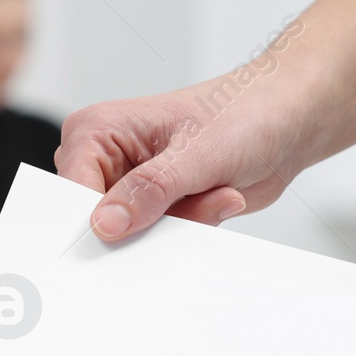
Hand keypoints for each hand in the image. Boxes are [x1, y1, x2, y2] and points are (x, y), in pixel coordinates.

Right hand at [56, 73, 308, 241]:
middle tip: (189, 206)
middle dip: (144, 227)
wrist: (285, 121)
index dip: (92, 224)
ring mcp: (129, 186)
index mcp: (97, 130)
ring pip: (130, 238)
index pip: (70, 192)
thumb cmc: (243, 114)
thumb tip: (106, 224)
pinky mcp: (155, 207)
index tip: (125, 241)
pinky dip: (190, 230)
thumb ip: (149, 190)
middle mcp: (105, 158)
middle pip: (96, 222)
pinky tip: (216, 200)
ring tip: (212, 194)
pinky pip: (157, 241)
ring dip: (176, 228)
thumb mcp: (197, 154)